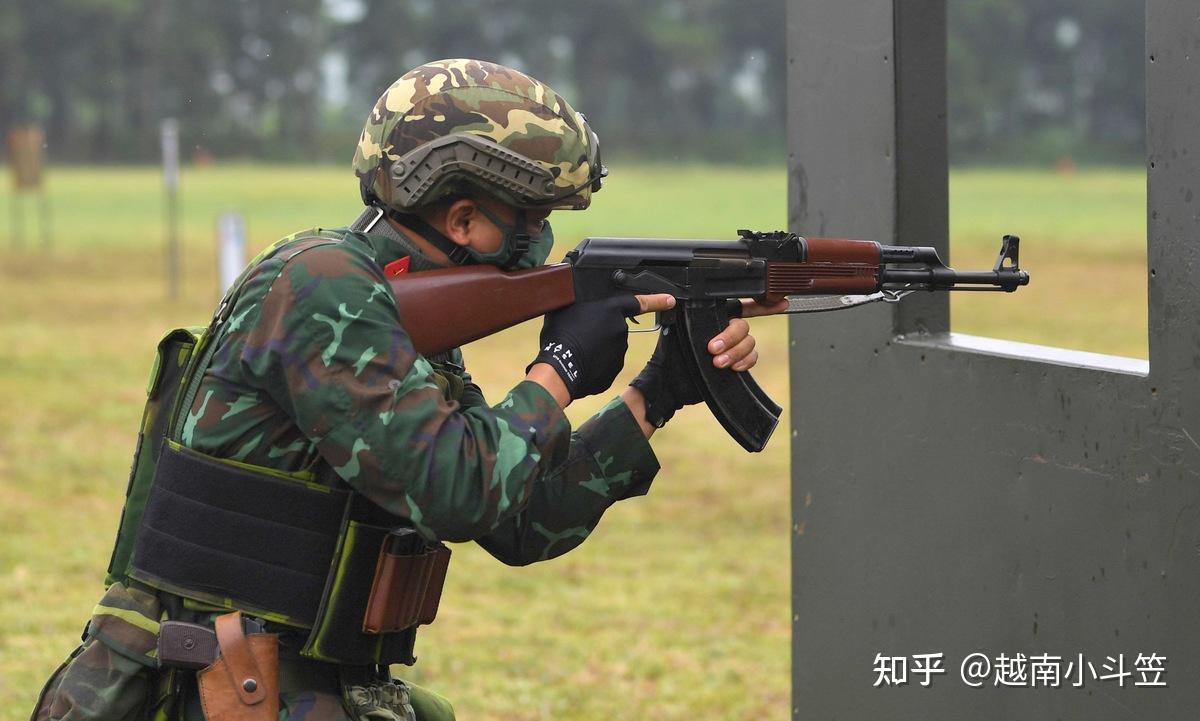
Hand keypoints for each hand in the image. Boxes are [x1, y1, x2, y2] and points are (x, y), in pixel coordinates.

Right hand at [530, 294, 673, 401]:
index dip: (656, 300)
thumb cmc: (559, 336)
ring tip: (576, 351)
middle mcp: (620, 330)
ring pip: (609, 347)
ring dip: (597, 348)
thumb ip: (578, 302)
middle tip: (579, 335)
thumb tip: (570, 295)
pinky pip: (604, 365)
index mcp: (611, 310)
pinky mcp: (613, 371)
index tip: (670, 300)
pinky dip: (594, 365)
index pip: (638, 302)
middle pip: (614, 328)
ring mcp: (619, 353)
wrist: (559, 369)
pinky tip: (579, 364)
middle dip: (600, 331)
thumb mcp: (565, 308)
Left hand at [630, 303, 770, 427]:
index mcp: (711, 317)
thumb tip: (695, 302)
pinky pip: (752, 358)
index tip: (778, 302)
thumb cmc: (669, 356)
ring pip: (749, 342)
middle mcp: (724, 330)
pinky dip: (744, 362)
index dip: (759, 303)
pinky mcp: (736, 363)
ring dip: (735, 353)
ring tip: (717, 363)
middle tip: (713, 349)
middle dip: (730, 338)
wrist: (670, 384)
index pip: (738, 305)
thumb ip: (692, 317)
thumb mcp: (676, 331)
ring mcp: (731, 347)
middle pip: (743, 326)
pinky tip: (732, 368)